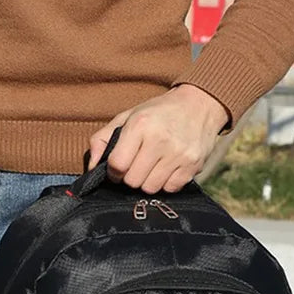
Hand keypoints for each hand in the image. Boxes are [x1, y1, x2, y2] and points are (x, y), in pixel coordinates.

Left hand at [87, 85, 229, 193]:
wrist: (201, 104)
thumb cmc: (158, 113)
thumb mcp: (128, 117)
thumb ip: (102, 139)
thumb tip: (92, 168)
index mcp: (140, 125)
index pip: (117, 165)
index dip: (113, 172)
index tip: (118, 167)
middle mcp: (160, 139)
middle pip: (133, 181)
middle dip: (130, 177)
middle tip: (137, 166)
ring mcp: (178, 154)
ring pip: (150, 188)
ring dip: (147, 182)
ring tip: (152, 167)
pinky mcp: (192, 165)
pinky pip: (170, 189)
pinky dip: (165, 183)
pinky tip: (167, 168)